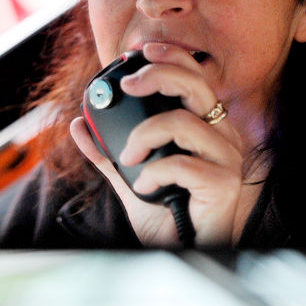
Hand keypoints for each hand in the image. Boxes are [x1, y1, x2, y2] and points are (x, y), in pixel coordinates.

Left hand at [70, 42, 263, 247]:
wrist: (178, 254)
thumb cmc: (164, 215)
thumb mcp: (129, 176)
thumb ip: (106, 151)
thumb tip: (78, 125)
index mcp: (206, 126)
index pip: (196, 76)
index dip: (171, 55)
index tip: (139, 51)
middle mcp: (223, 136)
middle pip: (196, 84)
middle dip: (157, 74)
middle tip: (125, 85)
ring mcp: (228, 159)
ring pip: (183, 122)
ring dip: (145, 134)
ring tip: (129, 156)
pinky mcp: (224, 184)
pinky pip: (183, 164)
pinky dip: (154, 173)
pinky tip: (144, 186)